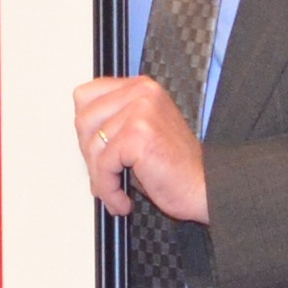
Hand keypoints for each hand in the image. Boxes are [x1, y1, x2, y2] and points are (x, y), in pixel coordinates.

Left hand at [72, 75, 207, 222]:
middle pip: (84, 120)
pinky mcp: (138, 135)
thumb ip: (115, 123)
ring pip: (92, 146)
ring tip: (116, 191)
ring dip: (100, 178)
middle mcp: (141, 93)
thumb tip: (83, 137)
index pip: (85, 95)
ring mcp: (140, 111)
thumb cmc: (177, 166)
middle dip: (89, 155)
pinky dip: (109, 189)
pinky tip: (122, 199)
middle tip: (106, 175)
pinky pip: (104, 165)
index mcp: (141, 88)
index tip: (96, 149)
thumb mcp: (142, 132)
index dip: (86, 128)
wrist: (204, 187)